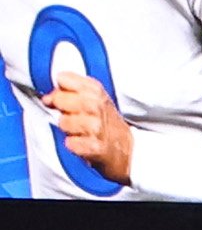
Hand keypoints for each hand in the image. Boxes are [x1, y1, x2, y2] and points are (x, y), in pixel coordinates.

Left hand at [29, 67, 133, 182]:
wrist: (127, 150)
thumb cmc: (106, 123)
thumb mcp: (94, 99)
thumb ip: (69, 92)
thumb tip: (46, 98)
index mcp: (96, 91)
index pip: (63, 79)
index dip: (61, 89)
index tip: (68, 98)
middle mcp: (97, 106)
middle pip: (59, 99)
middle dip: (62, 110)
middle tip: (75, 117)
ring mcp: (96, 127)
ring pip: (63, 123)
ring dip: (68, 130)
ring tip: (81, 132)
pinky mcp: (94, 147)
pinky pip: (70, 143)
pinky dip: (74, 145)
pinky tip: (84, 144)